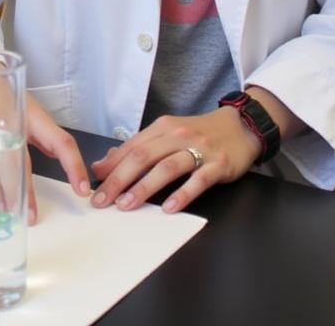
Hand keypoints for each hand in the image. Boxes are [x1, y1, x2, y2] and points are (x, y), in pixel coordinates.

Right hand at [0, 66, 89, 225]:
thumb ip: (51, 141)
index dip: (73, 166)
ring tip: (1, 208)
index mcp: (34, 119)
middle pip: (16, 159)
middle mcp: (9, 124)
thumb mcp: (37, 115)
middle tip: (25, 215)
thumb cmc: (13, 99)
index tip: (82, 190)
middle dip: (20, 188)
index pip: (60, 142)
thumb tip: (72, 170)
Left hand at [89, 107, 260, 213]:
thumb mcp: (167, 134)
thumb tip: (106, 162)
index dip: (111, 166)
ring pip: (166, 168)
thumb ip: (140, 147)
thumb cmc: (198, 133)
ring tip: (126, 205)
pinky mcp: (218, 164)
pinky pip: (198, 180)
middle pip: (142, 157)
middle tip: (102, 200)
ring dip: (144, 187)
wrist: (240, 126)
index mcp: (161, 128)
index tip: (94, 184)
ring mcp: (198, 149)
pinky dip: (183, 194)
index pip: (130, 147)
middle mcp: (176, 136)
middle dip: (119, 179)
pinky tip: (169, 208)